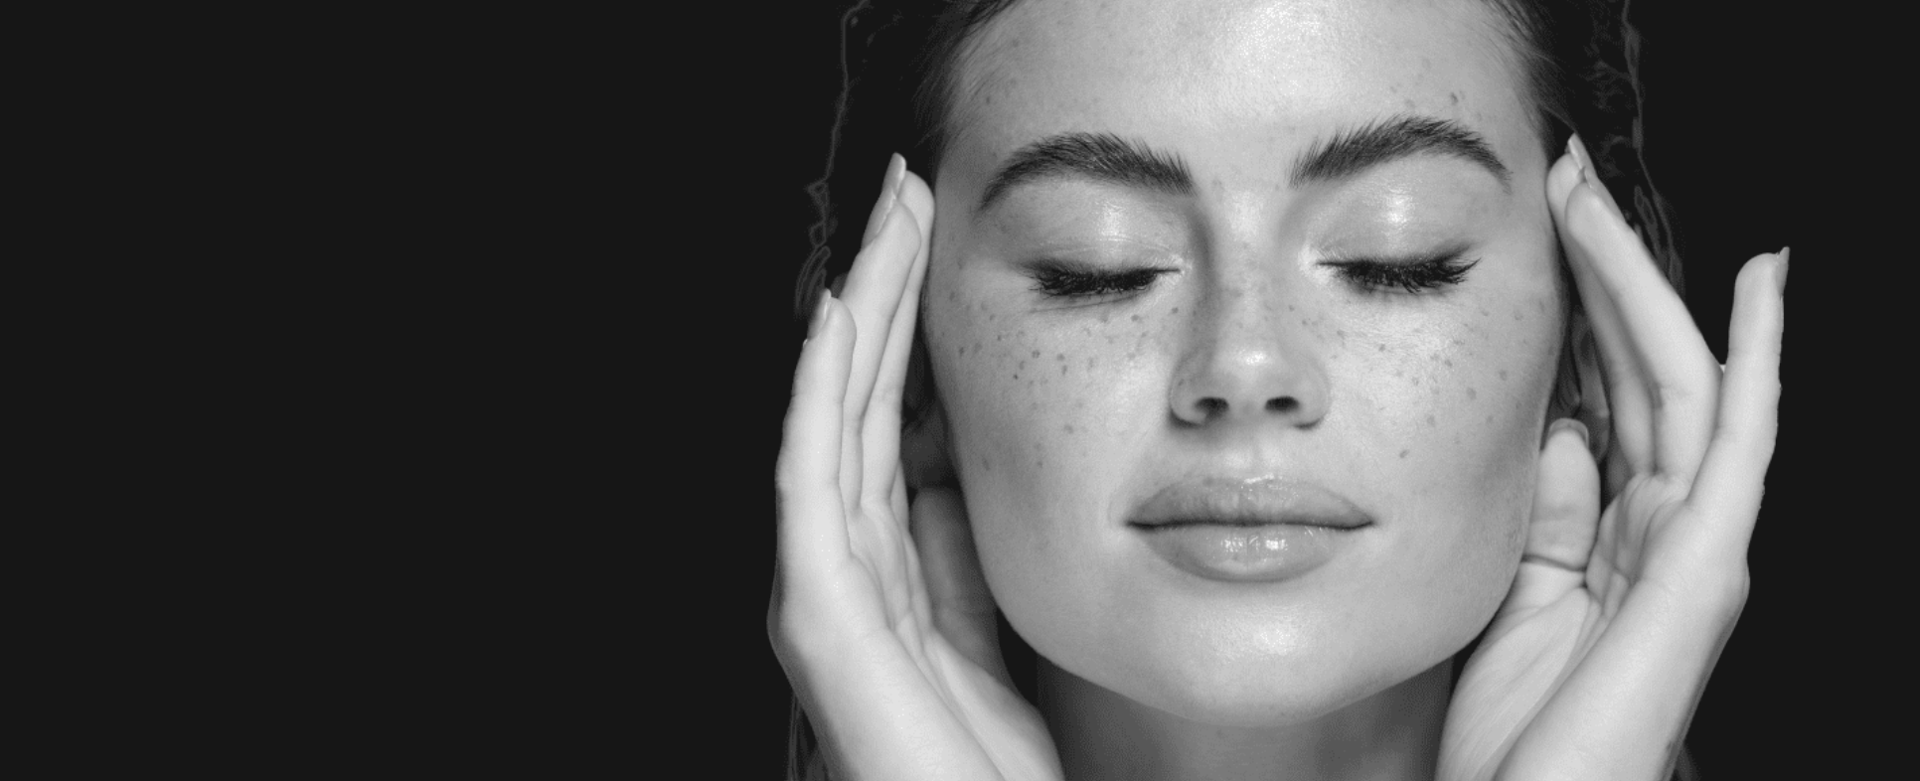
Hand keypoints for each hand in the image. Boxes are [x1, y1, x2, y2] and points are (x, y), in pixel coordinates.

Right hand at [769, 155, 1063, 780]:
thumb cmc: (978, 765)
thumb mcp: (983, 628)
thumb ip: (955, 554)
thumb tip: (944, 467)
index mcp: (877, 567)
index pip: (884, 418)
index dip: (901, 327)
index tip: (928, 240)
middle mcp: (836, 564)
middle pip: (854, 401)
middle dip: (878, 293)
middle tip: (904, 192)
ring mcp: (819, 587)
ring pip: (832, 420)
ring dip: (855, 317)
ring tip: (884, 226)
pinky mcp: (817, 613)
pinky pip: (813, 480)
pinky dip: (819, 396)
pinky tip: (836, 326)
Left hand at [1439, 138, 1785, 780]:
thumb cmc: (1521, 733)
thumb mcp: (1518, 596)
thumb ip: (1549, 516)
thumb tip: (1564, 430)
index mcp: (1618, 539)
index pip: (1608, 398)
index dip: (1582, 312)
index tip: (1543, 232)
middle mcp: (1668, 531)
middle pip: (1644, 373)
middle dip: (1608, 273)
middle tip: (1568, 182)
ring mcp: (1695, 546)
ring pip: (1682, 382)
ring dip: (1643, 284)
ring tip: (1602, 199)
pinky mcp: (1706, 566)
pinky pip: (1737, 442)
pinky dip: (1755, 358)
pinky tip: (1761, 287)